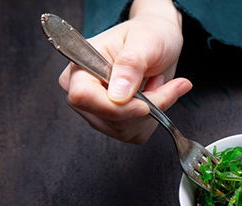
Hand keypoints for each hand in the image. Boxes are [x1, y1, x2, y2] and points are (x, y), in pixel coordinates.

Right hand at [59, 0, 191, 143]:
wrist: (160, 41)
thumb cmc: (149, 34)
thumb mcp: (145, 40)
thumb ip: (131, 64)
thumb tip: (117, 96)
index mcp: (80, 67)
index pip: (83, 98)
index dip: (115, 107)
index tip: (145, 104)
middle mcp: (83, 93)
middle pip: (108, 119)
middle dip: (144, 107)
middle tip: (161, 82)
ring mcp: (98, 112)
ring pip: (124, 130)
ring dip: (152, 111)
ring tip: (158, 83)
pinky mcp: (116, 124)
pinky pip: (135, 135)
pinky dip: (155, 119)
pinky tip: (156, 96)